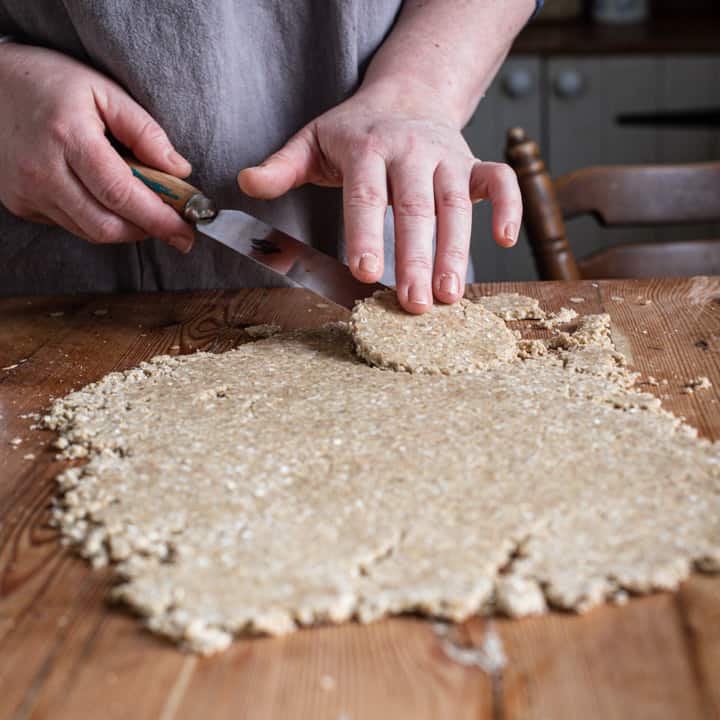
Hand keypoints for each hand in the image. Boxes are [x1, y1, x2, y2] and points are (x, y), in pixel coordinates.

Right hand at [0, 44, 194, 252]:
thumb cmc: (52, 83)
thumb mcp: (105, 91)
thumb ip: (145, 132)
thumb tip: (180, 171)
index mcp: (68, 137)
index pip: (121, 194)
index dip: (159, 219)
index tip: (186, 231)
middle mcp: (42, 171)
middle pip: (106, 225)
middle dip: (146, 231)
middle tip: (172, 224)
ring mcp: (27, 191)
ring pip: (90, 232)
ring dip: (125, 228)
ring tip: (142, 207)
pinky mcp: (20, 203)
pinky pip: (71, 225)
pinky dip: (98, 220)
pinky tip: (105, 199)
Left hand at [238, 85, 521, 312]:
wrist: (405, 97)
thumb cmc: (354, 131)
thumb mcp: (312, 141)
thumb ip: (282, 166)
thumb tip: (246, 183)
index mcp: (367, 149)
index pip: (365, 195)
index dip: (366, 234)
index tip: (366, 274)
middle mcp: (411, 151)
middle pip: (414, 207)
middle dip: (415, 257)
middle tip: (414, 303)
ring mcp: (447, 156)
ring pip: (456, 203)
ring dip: (456, 250)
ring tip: (449, 295)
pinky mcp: (473, 163)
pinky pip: (500, 181)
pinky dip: (509, 207)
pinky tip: (504, 242)